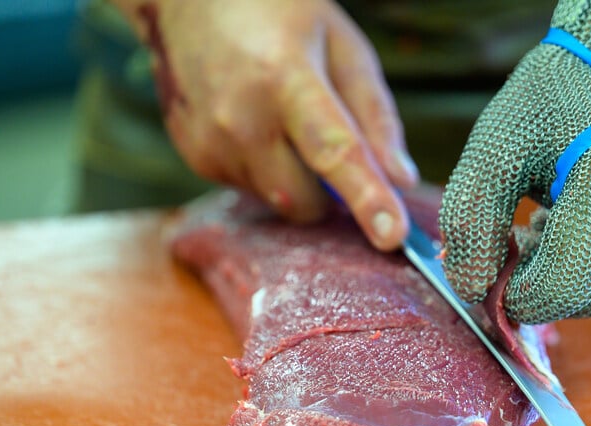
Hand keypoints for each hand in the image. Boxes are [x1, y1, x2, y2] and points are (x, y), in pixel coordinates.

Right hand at [127, 0, 416, 249]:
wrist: (189, 1)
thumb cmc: (279, 15)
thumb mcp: (342, 45)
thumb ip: (375, 115)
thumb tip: (401, 180)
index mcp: (285, 79)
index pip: (333, 151)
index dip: (366, 197)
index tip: (393, 236)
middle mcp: (241, 119)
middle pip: (306, 201)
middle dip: (329, 191)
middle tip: (327, 142)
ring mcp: (211, 144)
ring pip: (279, 201)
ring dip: (295, 178)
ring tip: (281, 118)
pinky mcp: (195, 159)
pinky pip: (251, 189)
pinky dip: (266, 170)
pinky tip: (253, 122)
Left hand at [438, 30, 590, 323]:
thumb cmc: (559, 96)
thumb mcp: (496, 145)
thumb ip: (472, 219)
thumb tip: (473, 290)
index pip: (567, 283)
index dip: (522, 298)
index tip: (492, 282)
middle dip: (543, 287)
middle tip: (514, 241)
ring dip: (571, 278)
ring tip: (542, 225)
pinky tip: (574, 225)